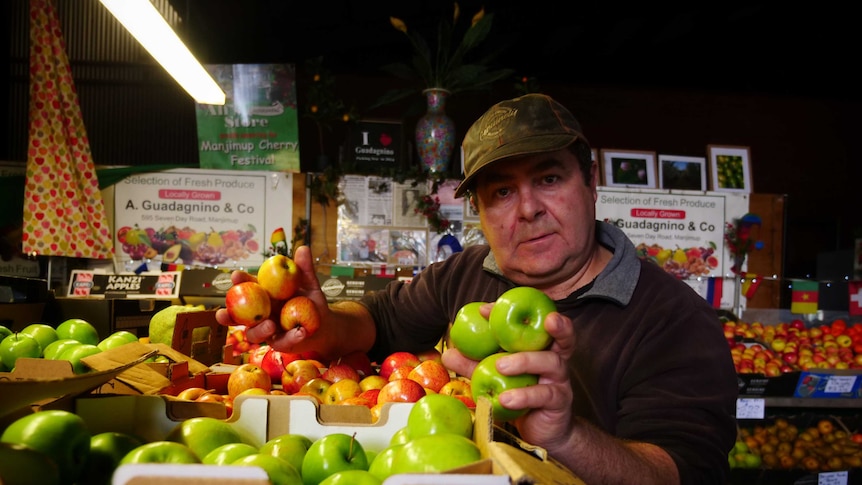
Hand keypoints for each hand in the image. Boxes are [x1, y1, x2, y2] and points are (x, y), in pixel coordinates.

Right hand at [215, 246, 331, 352]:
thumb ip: (304, 269)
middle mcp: (260, 314)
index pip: (247, 288)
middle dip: (227, 315)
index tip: (235, 276)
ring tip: (271, 324)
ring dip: (260, 329)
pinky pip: (281, 343)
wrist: (324, 325)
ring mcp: (267, 330)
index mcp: (264, 296)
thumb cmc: (312, 302)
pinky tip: (300, 332)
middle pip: (238, 316)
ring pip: (254, 334)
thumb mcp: (309, 284)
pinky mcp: (280, 344)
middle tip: (223, 313)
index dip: (239, 282)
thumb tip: (303, 248)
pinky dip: (290, 337)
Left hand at [443, 310, 575, 449]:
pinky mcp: (558, 402)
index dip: (512, 311)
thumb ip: (475, 365)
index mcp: (540, 347)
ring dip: (524, 361)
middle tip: (542, 320)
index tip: (483, 310)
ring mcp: (559, 380)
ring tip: (500, 366)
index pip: (532, 323)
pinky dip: (524, 395)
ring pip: (550, 362)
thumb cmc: (519, 395)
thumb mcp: (495, 377)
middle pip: (563, 337)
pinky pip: (544, 394)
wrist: (540, 430)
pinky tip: (506, 399)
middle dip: (557, 325)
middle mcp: (555, 358)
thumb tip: (448, 354)